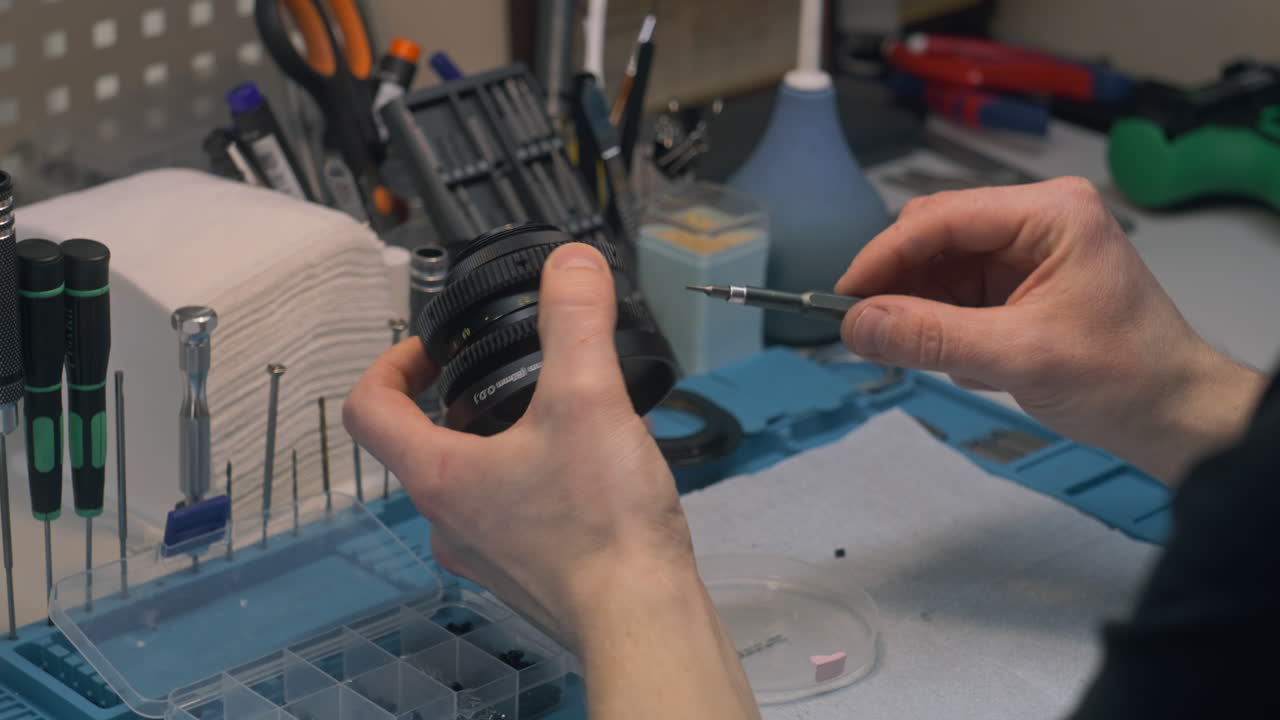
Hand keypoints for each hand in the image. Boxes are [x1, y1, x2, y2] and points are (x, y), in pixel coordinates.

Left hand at [344, 243, 758, 718]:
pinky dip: (533, 482)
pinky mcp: (527, 574)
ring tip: (557, 417)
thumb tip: (571, 264)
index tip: (429, 349)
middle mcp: (448, 520)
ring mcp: (485, 554)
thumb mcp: (589, 399)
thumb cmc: (601, 524)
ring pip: (470, 482)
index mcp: (439, 475)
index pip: (368, 409)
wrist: (642, 619)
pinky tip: (586, 471)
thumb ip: (577, 322)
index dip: (389, 364)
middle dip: (457, 401)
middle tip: (503, 375)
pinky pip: (511, 516)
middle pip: (422, 445)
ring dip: (498, 443)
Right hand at [836, 178, 1264, 483]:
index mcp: (1050, 213)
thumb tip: (857, 325)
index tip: (843, 296)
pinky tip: (965, 360)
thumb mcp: (1019, 358)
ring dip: (922, 311)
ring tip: (930, 354)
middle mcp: (1036, 221)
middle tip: (866, 330)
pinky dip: (943, 327)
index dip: (884, 256)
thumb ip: (931, 337)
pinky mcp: (1018, 285)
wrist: (1172, 415)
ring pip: (939, 268)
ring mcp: (1026, 253)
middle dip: (899, 284)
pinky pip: (955, 294)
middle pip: (934, 237)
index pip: (941, 218)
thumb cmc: (1124, 378)